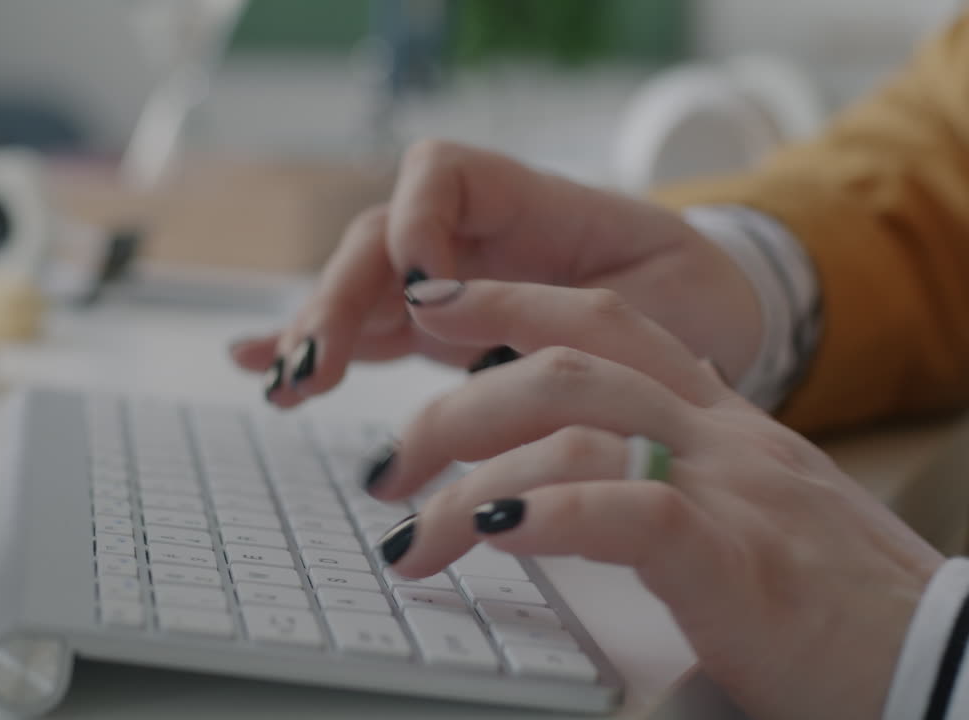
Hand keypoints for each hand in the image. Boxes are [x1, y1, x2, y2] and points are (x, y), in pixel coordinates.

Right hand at [229, 141, 761, 406]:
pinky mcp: (439, 328)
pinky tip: (257, 366)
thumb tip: (447, 329)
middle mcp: (477, 232)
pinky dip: (316, 345)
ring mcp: (451, 280)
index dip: (418, 223)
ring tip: (283, 384)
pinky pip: (368, 328)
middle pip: (380, 238)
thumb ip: (555, 317)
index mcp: (529, 200)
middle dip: (341, 297)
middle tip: (318, 364)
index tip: (424, 291)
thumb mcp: (649, 309)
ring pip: (363, 287)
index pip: (442, 173)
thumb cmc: (690, 303)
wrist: (711, 325)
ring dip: (317, 331)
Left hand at [369, 277, 942, 719]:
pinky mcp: (740, 561)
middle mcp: (722, 435)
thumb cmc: (832, 603)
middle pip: (563, 366)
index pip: (604, 323)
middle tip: (385, 465)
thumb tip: (550, 499)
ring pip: (575, 427)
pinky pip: (630, 510)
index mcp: (721, 419)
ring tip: (409, 533)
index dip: (508, 302)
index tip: (429, 308)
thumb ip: (660, 488)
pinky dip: (548, 511)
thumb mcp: (744, 519)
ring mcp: (733, 489)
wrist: (943, 662)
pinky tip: (490, 529)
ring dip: (468, 473)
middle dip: (451, 407)